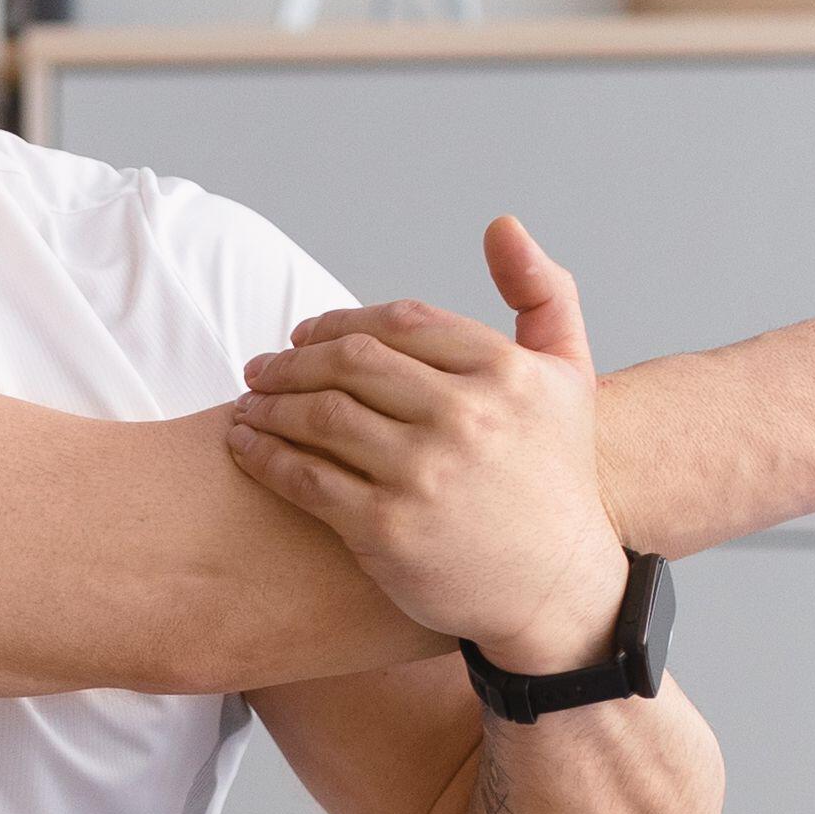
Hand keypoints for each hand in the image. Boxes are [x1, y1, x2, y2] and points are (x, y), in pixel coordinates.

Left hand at [222, 215, 644, 667]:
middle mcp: (468, 417)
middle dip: (293, 360)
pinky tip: (246, 447)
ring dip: (270, 404)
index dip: (341, 323)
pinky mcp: (387, 529)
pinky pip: (306, 478)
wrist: (559, 590)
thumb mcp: (569, 377)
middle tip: (261, 366)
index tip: (305, 334)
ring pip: (321, 416)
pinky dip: (265, 456)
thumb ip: (542, 292)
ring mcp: (425, 474)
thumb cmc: (555, 478)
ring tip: (249, 404)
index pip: (400, 322)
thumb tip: (500, 224)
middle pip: (352, 363)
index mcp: (506, 372)